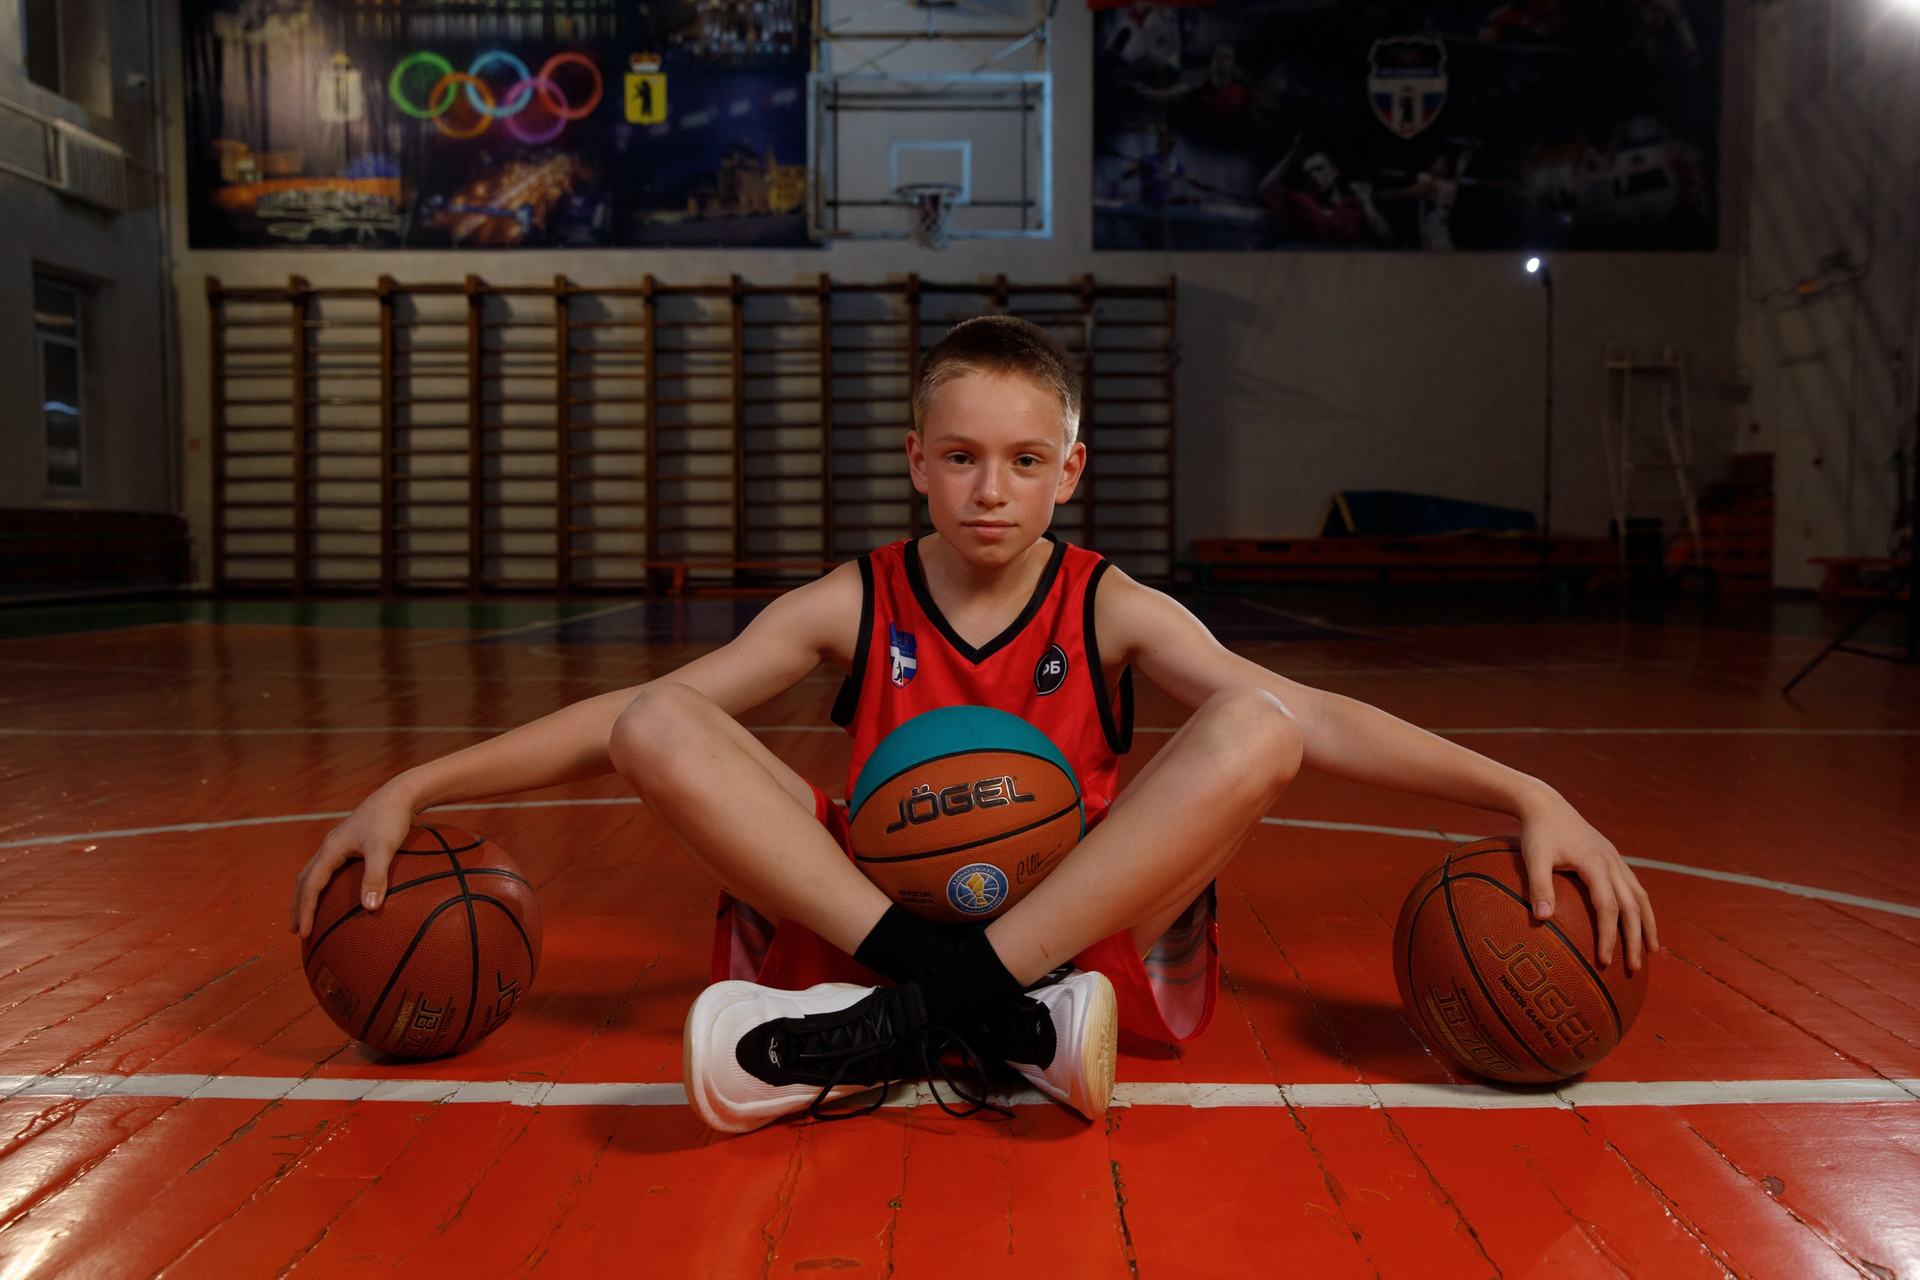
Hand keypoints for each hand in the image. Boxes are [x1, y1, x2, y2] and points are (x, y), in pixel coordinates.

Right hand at [288, 785, 418, 936]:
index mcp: (331, 849)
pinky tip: (339, 893)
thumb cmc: (391, 820)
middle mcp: (329, 846)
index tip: (302, 932)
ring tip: (309, 914)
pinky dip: (325, 884)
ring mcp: (339, 843)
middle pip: (304, 880)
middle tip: (295, 929)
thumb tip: (369, 908)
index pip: (310, 885)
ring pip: (315, 872)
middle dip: (298, 905)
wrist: (401, 794)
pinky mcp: (351, 842)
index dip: (305, 910)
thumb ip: (376, 877)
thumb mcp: (384, 849)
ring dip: (308, 894)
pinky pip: (330, 868)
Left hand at [1517, 799, 1657, 970]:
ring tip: (1652, 950)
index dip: (1608, 936)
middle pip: (1632, 907)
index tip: (1604, 961)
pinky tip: (1639, 921)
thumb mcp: (1533, 858)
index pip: (1608, 908)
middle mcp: (1612, 862)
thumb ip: (1539, 887)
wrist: (1546, 805)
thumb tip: (1542, 919)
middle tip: (1633, 968)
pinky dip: (1641, 907)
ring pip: (1640, 896)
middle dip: (1635, 939)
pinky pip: (1634, 886)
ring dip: (1647, 924)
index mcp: (1595, 864)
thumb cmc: (1537, 833)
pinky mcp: (1613, 857)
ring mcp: (1616, 859)